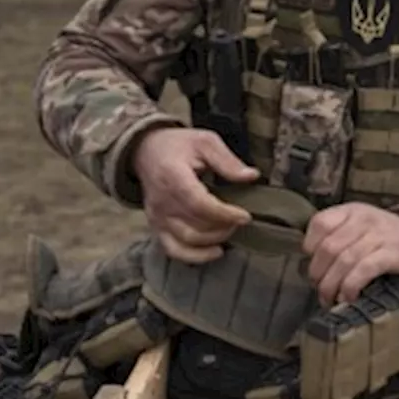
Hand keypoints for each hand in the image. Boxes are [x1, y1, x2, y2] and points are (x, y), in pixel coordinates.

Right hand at [131, 127, 259, 263]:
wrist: (146, 151)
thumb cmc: (178, 145)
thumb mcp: (205, 142)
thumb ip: (228, 161)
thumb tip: (252, 176)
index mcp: (173, 176)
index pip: (199, 203)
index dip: (224, 214)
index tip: (245, 216)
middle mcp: (162, 201)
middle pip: (194, 227)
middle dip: (224, 228)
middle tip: (241, 220)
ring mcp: (157, 217)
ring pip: (187, 241)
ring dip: (214, 240)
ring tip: (230, 230)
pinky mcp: (156, 226)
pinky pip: (173, 250)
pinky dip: (195, 256)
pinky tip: (215, 252)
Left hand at [302, 203, 398, 306]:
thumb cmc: (385, 235)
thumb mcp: (360, 225)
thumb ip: (337, 236)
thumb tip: (312, 263)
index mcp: (352, 211)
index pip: (320, 223)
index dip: (310, 246)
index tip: (314, 265)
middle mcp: (364, 220)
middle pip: (329, 247)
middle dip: (319, 273)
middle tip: (320, 290)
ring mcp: (380, 236)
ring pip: (344, 260)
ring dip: (332, 285)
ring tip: (330, 299)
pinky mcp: (395, 254)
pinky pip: (365, 269)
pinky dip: (351, 285)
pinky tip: (349, 297)